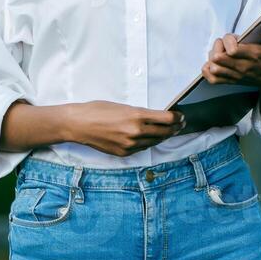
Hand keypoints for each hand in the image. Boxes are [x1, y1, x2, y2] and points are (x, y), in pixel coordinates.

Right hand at [66, 100, 184, 156]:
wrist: (78, 124)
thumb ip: (141, 113)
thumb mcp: (124, 106)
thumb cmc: (98, 110)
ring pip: (154, 142)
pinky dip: (149, 143)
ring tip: (169, 131)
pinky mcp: (123, 153)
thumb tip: (157, 117)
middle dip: (175, 128)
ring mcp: (129, 145)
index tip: (181, 116)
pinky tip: (152, 138)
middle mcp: (135, 132)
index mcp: (137, 116)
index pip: (167, 119)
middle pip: (164, 132)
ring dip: (163, 137)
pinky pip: (142, 148)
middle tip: (180, 124)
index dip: (177, 118)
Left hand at [202, 24, 260, 91]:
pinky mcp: (232, 81)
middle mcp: (242, 66)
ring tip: (220, 51)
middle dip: (218, 46)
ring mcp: (236, 75)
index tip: (234, 37)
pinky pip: (213, 79)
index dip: (228, 40)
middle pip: (218, 58)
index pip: (232, 50)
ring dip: (212, 57)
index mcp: (253, 55)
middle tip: (224, 43)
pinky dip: (208, 71)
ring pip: (214, 68)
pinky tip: (213, 63)